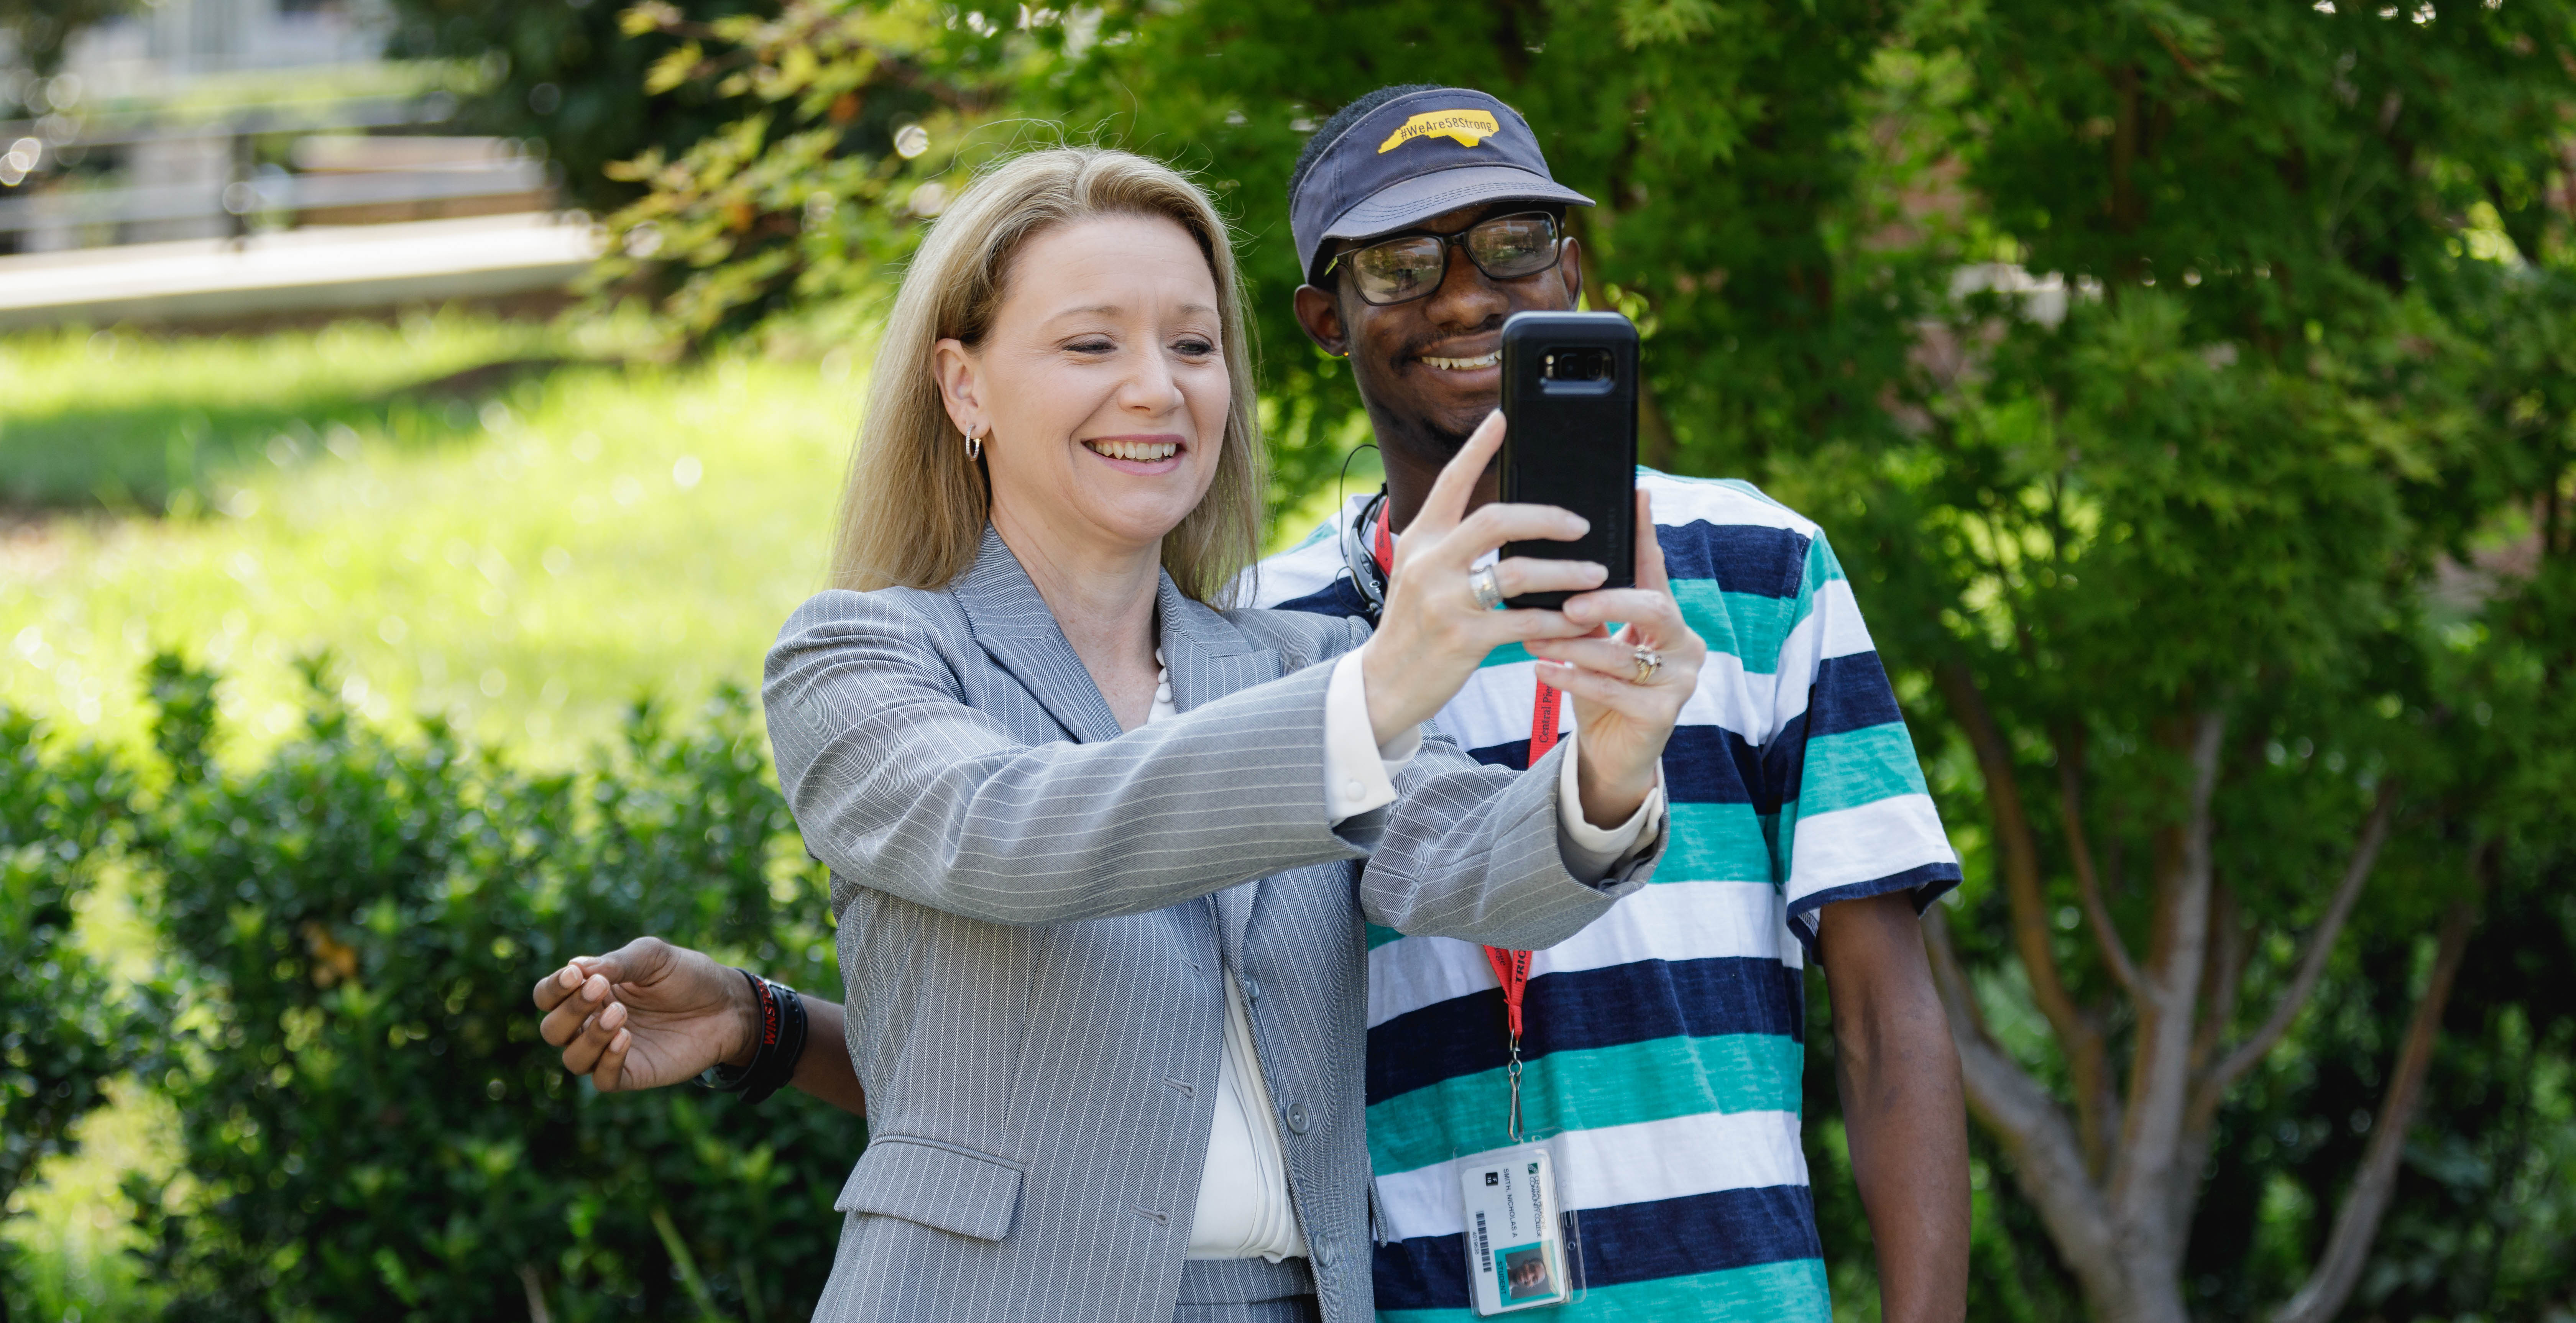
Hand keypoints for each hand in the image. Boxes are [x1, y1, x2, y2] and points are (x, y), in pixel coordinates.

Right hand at [530, 936, 759, 1091]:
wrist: (727, 1005)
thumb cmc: (687, 976)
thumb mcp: (653, 957)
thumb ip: (615, 962)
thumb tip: (575, 968)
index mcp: (591, 992)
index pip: (548, 996)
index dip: (553, 988)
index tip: (576, 974)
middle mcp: (593, 1023)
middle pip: (552, 1030)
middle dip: (569, 1010)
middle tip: (599, 990)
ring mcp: (610, 1051)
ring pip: (573, 1059)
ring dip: (588, 1037)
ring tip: (619, 1015)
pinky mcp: (633, 1073)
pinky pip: (602, 1079)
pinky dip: (606, 1061)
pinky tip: (625, 1039)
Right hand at [1359, 410, 1602, 742]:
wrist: (1385, 682)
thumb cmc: (1412, 626)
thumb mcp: (1417, 574)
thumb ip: (1450, 545)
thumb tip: (1503, 520)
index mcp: (1420, 540)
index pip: (1451, 482)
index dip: (1478, 448)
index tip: (1501, 419)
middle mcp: (1430, 563)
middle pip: (1496, 519)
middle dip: (1546, 517)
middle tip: (1581, 523)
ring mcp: (1446, 601)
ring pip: (1518, 573)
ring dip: (1566, 572)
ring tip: (1597, 573)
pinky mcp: (1464, 639)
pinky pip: (1525, 622)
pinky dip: (1560, 620)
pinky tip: (1581, 620)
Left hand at [1525, 489, 1705, 825]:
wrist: (1611, 754)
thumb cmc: (1598, 688)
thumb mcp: (1593, 640)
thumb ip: (1585, 608)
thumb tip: (1549, 564)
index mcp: (1668, 617)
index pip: (1655, 568)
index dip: (1645, 533)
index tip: (1637, 493)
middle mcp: (1684, 643)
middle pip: (1653, 607)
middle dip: (1608, 601)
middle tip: (1567, 603)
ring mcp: (1681, 680)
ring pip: (1626, 655)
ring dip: (1576, 646)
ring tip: (1536, 640)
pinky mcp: (1664, 715)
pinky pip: (1615, 691)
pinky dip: (1575, 680)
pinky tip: (1543, 672)